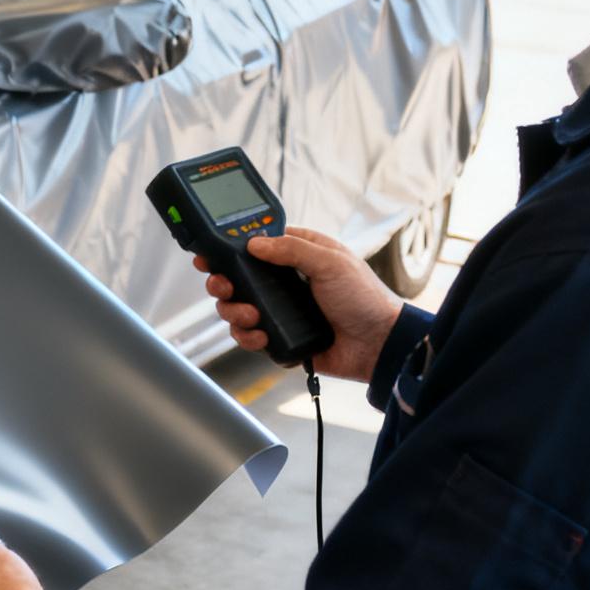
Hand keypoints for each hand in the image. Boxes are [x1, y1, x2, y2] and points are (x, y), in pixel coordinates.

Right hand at [196, 225, 405, 384]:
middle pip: (237, 278)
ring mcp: (281, 311)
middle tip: (224, 287)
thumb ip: (292, 249)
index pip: (254, 246)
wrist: (379, 345)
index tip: (210, 254)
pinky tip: (260, 336)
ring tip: (250, 316)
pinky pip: (250, 337)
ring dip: (234, 312)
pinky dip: (248, 337)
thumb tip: (255, 243)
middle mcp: (284, 282)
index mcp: (297, 255)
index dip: (229, 249)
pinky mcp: (281, 338)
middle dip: (223, 284)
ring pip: (237, 308)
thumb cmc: (365, 298)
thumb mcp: (332, 262)